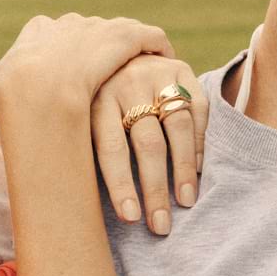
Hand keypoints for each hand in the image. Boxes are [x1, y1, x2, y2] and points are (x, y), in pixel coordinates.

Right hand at [0, 14, 170, 131]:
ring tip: (144, 69)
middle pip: (88, 31)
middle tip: (111, 72)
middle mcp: (70, 24)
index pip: (51, 31)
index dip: (62, 48)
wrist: (43, 91)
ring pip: (120, 33)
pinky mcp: (127, 37)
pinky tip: (167, 63)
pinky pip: (150, 37)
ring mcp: (100, 27)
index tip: (71, 65)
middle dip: (99, 48)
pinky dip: (159, 47)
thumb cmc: (12, 96)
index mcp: (38, 32)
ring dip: (132, 48)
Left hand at [92, 54, 206, 234]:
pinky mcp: (180, 69)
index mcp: (95, 97)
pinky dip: (198, 143)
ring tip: (184, 202)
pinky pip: (197, 110)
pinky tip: (196, 170)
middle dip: (155, 189)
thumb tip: (80, 207)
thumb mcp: (78, 115)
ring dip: (183, 170)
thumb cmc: (91, 98)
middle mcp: (126, 83)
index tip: (131, 218)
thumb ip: (83, 147)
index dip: (122, 185)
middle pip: (147, 143)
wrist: (113, 50)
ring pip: (177, 128)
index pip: (111, 148)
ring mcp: (156, 73)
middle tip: (161, 225)